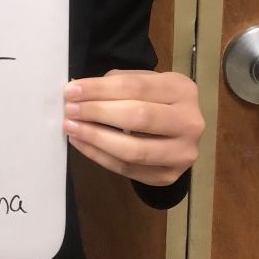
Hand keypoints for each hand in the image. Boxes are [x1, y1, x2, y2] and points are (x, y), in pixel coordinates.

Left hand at [63, 70, 203, 185]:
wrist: (179, 131)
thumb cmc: (154, 100)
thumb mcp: (143, 82)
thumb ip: (115, 84)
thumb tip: (78, 90)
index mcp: (182, 90)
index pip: (135, 87)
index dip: (100, 89)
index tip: (72, 90)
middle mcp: (189, 122)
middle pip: (138, 117)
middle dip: (97, 113)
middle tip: (69, 110)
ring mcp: (182, 153)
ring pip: (133, 149)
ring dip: (96, 138)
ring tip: (71, 128)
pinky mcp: (169, 176)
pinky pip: (127, 169)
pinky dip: (99, 156)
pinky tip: (82, 143)